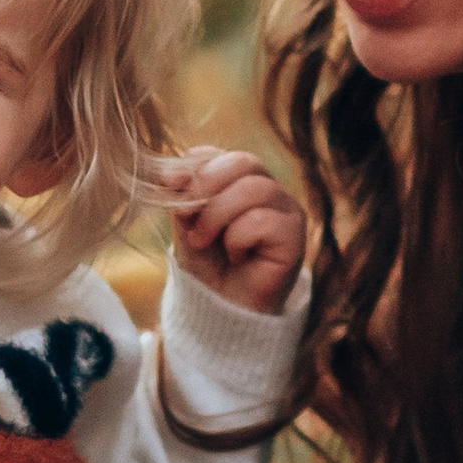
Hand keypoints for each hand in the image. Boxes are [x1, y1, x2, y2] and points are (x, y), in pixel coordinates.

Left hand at [157, 146, 306, 315]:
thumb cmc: (207, 265)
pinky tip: (237, 255)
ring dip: (217, 215)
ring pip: (254, 189)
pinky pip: (263, 220)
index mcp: (242, 181)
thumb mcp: (187, 224)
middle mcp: (269, 190)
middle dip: (206, 185)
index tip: (167, 184)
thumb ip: (183, 195)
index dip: (193, 165)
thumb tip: (170, 173)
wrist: (221, 309)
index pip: (222, 154)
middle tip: (186, 216)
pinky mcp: (295, 235)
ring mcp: (286, 210)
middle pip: (244, 161)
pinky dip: (238, 237)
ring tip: (204, 241)